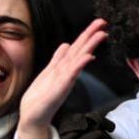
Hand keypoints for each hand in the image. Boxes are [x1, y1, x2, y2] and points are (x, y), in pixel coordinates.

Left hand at [16, 19, 106, 138]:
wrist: (33, 115)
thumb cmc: (42, 95)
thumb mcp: (49, 71)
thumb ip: (58, 58)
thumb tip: (66, 44)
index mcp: (64, 66)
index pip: (78, 46)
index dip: (87, 34)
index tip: (98, 22)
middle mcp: (67, 71)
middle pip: (81, 50)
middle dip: (92, 36)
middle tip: (104, 24)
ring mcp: (65, 79)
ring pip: (79, 59)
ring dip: (90, 47)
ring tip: (100, 35)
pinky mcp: (60, 88)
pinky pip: (71, 74)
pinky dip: (79, 65)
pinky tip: (87, 57)